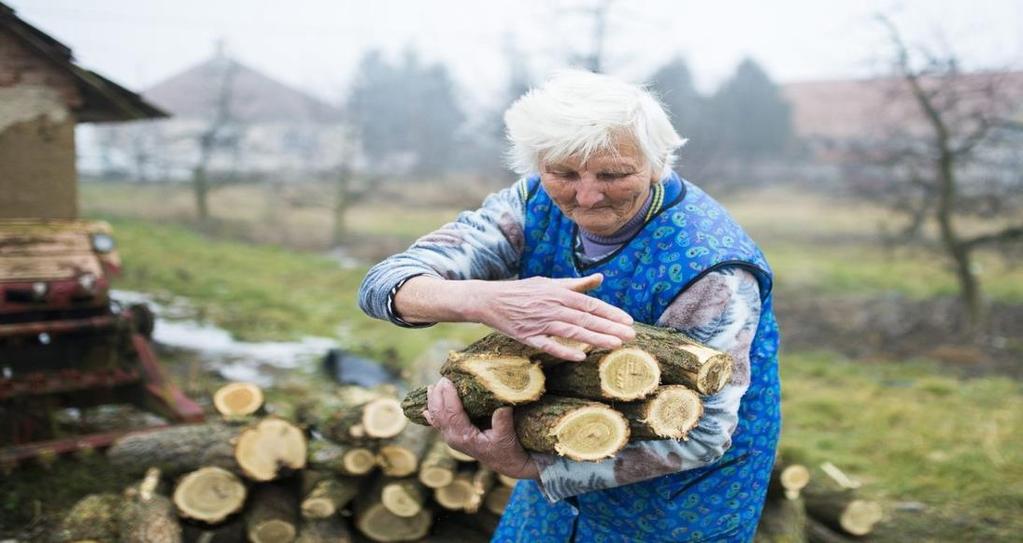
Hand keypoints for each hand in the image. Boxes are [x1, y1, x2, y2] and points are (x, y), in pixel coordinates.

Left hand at [424, 378, 538, 479]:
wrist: (506, 464)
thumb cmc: (507, 449)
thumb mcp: (507, 435)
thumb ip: (503, 420)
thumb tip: (502, 401)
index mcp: (465, 436)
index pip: (451, 413)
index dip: (448, 395)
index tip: (447, 380)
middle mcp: (453, 437)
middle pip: (439, 413)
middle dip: (438, 394)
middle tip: (442, 378)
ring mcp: (451, 438)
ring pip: (435, 417)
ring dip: (433, 401)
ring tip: (432, 386)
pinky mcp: (452, 436)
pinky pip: (437, 423)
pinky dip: (431, 413)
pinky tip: (425, 409)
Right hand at [467, 273, 634, 359]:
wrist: (490, 299)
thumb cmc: (522, 291)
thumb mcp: (549, 283)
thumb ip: (576, 284)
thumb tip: (600, 278)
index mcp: (559, 293)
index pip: (590, 304)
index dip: (610, 313)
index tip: (628, 321)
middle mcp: (552, 307)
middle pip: (586, 319)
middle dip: (610, 327)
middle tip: (631, 336)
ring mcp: (540, 322)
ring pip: (572, 331)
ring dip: (594, 338)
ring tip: (615, 345)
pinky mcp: (528, 336)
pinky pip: (548, 345)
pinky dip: (563, 350)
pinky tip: (580, 357)